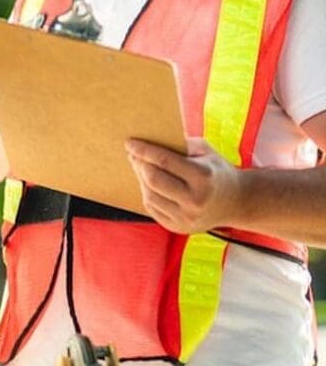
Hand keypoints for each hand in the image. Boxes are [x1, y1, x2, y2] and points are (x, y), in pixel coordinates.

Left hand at [126, 137, 245, 233]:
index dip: (144, 150)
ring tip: (141, 167)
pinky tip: (148, 183)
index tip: (130, 142)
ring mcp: (186, 217)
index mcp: (204, 177)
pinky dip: (147, 193)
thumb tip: (151, 138)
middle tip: (134, 154)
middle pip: (153, 179)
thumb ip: (182, 144)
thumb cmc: (216, 172)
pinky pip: (152, 208)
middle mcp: (195, 200)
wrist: (236, 203)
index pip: (164, 161)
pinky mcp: (178, 227)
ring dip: (141, 179)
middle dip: (139, 164)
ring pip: (149, 194)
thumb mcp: (206, 152)